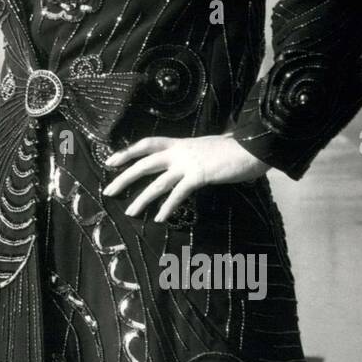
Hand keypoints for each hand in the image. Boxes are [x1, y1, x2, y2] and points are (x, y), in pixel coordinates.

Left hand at [102, 135, 269, 221]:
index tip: (111, 160)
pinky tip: (159, 218)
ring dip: (142, 198)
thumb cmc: (234, 148)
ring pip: (157, 182)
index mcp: (180, 143)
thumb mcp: (208, 147)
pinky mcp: (199, 176)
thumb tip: (193, 161)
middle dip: (124, 178)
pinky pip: (178, 194)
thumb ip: (196, 154)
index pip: (147, 144)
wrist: (253, 146)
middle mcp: (180, 152)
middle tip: (108, 191)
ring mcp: (188, 164)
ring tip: (130, 212)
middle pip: (144, 164)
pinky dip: (168, 207)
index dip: (127, 152)